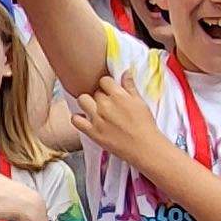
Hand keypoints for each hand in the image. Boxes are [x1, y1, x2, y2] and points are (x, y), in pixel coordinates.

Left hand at [68, 79, 182, 167]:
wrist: (144, 147)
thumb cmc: (145, 125)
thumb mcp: (140, 102)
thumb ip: (130, 86)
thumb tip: (125, 72)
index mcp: (118, 95)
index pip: (104, 80)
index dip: (107, 85)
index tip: (110, 91)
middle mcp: (105, 105)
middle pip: (94, 91)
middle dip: (99, 95)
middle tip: (105, 103)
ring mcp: (97, 118)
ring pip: (82, 100)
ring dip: (87, 102)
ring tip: (94, 109)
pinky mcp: (92, 132)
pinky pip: (75, 120)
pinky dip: (78, 118)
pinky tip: (85, 119)